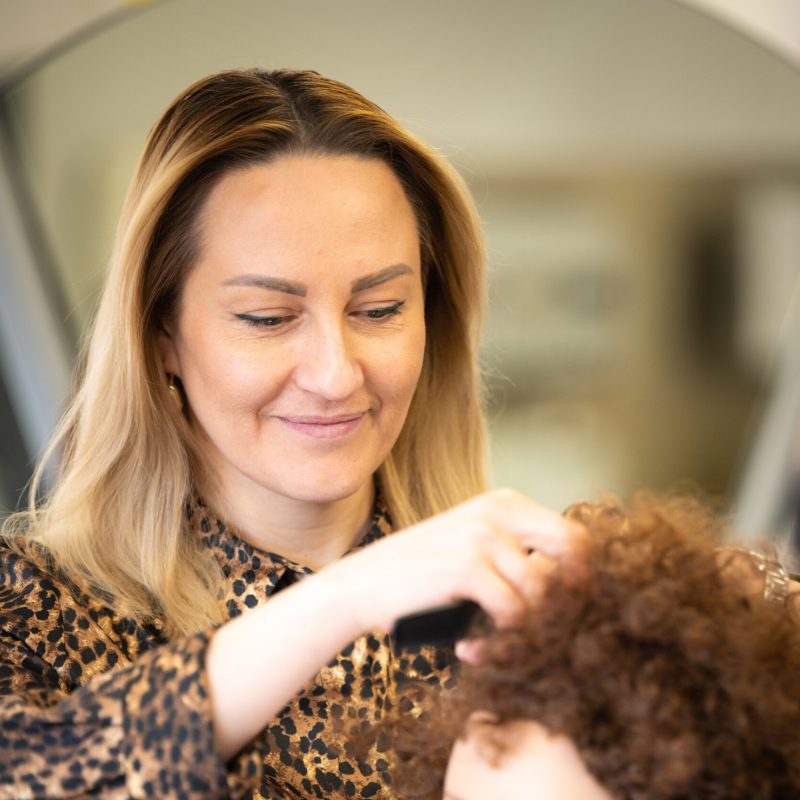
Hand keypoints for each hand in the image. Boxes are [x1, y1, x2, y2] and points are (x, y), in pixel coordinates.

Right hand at [326, 488, 585, 637]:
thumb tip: (577, 589)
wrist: (361, 585)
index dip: (581, 578)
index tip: (568, 613)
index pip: (574, 536)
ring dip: (525, 633)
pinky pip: (513, 614)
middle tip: (549, 631)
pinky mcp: (467, 566)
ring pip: (543, 595)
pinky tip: (469, 649)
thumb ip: (520, 558)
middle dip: (571, 598)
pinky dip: (498, 644)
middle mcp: (499, 511)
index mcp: (505, 503)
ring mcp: (483, 535)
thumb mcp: (475, 550)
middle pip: (574, 554)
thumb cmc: (421, 575)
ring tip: (494, 648)